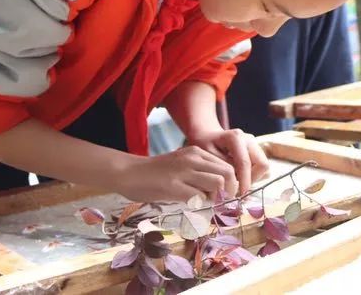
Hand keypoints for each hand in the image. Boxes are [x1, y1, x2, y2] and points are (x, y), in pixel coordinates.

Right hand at [117, 146, 238, 201]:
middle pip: (228, 174)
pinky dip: (200, 206)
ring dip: (217, 199)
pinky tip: (192, 207)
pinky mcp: (172, 186)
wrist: (127, 172)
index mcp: (196, 152)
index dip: (232, 185)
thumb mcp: (181, 166)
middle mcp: (192, 158)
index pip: (227, 166)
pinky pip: (198, 197)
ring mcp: (182, 171)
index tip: (227, 197)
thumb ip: (199, 174)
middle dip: (230, 192)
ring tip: (206, 205)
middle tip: (222, 204)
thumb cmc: (155, 173)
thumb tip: (221, 191)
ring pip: (217, 183)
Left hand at [187, 127, 269, 194]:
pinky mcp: (256, 150)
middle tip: (239, 188)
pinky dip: (252, 174)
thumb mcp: (208, 157)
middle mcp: (249, 139)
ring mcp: (254, 144)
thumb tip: (236, 184)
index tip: (240, 196)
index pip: (245, 163)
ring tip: (237, 182)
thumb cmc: (204, 146)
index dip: (244, 181)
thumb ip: (223, 168)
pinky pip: (260, 166)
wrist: (207, 136)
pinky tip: (240, 177)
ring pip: (263, 167)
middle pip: (262, 164)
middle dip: (252, 179)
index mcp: (236, 138)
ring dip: (253, 177)